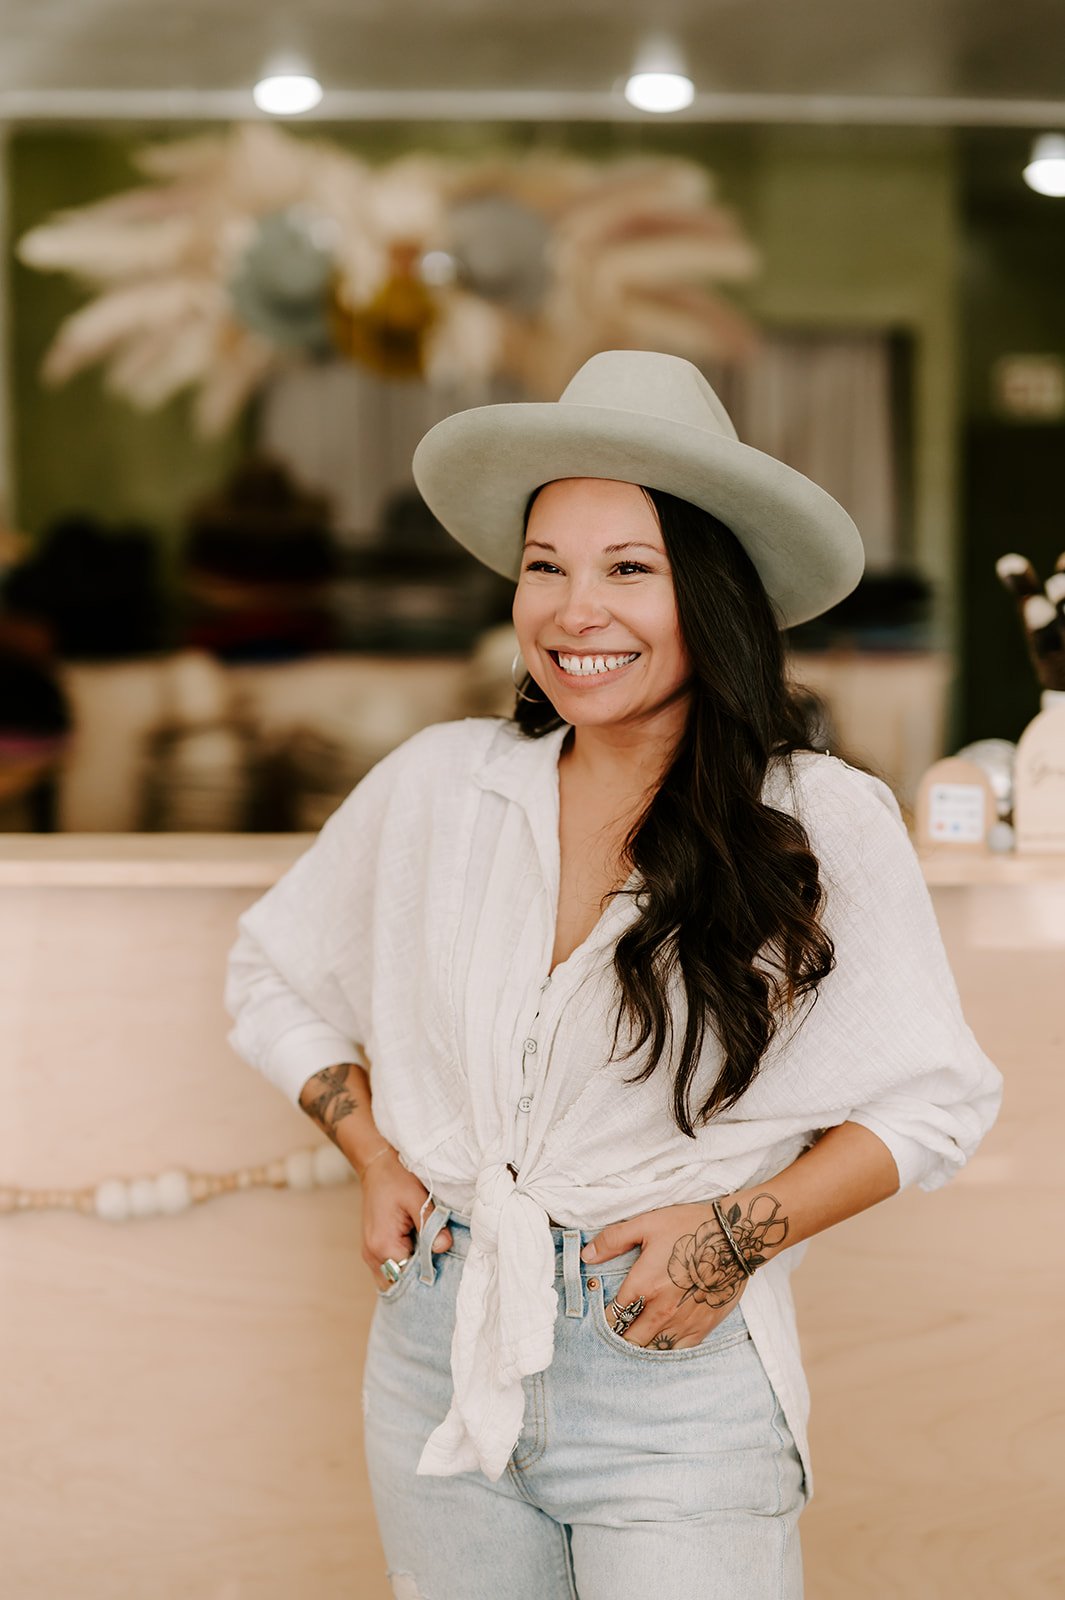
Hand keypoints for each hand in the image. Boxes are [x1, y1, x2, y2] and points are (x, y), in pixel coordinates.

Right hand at [358, 1147, 451, 1291]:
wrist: (377, 1166)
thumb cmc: (396, 1178)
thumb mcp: (417, 1197)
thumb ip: (430, 1224)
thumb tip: (443, 1247)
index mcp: (383, 1245)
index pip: (410, 1276)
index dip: (429, 1273)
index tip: (445, 1268)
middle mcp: (373, 1255)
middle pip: (400, 1282)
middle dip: (420, 1277)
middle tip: (442, 1266)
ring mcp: (370, 1254)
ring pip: (394, 1278)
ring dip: (412, 1272)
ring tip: (431, 1259)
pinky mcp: (373, 1250)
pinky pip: (390, 1269)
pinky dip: (404, 1266)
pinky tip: (419, 1254)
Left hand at [579, 1195, 781, 1348]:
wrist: (735, 1237)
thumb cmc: (689, 1227)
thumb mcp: (646, 1224)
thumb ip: (613, 1240)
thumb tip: (586, 1255)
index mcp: (644, 1285)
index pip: (612, 1316)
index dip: (602, 1320)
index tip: (599, 1318)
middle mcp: (661, 1310)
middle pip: (630, 1340)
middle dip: (620, 1338)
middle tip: (616, 1331)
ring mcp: (683, 1322)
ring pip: (653, 1349)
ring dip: (642, 1345)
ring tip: (636, 1338)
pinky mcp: (702, 1327)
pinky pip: (678, 1350)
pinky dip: (666, 1349)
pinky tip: (661, 1342)